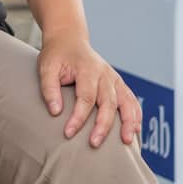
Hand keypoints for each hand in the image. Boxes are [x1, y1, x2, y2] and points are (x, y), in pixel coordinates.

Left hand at [39, 31, 141, 147]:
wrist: (69, 39)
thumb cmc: (57, 55)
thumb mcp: (46, 67)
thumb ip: (49, 88)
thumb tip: (55, 112)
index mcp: (87, 68)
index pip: (85, 97)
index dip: (78, 117)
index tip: (68, 133)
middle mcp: (104, 73)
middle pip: (108, 102)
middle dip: (103, 125)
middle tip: (94, 144)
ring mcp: (114, 78)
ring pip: (126, 102)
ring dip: (128, 122)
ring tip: (127, 142)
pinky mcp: (118, 83)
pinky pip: (131, 100)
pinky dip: (136, 115)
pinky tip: (136, 131)